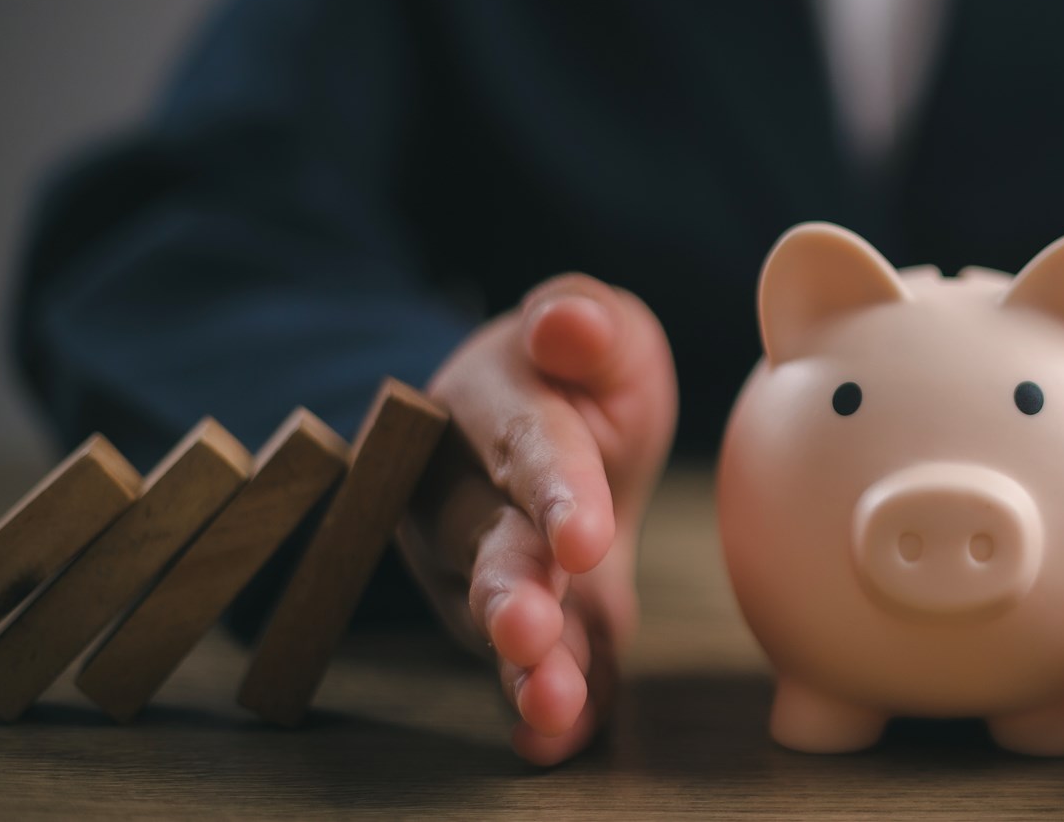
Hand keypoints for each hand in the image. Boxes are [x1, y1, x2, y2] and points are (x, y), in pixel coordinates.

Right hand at [398, 274, 675, 763]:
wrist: (559, 422)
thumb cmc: (581, 369)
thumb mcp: (600, 328)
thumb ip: (586, 320)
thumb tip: (567, 323)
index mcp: (486, 406)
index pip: (523, 448)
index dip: (555, 492)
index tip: (584, 538)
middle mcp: (463, 494)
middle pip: (484, 548)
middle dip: (507, 597)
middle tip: (530, 635)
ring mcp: (479, 567)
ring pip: (496, 620)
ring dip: (523, 668)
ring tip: (550, 708)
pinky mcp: (519, 622)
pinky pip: (529, 667)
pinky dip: (548, 710)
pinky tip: (562, 742)